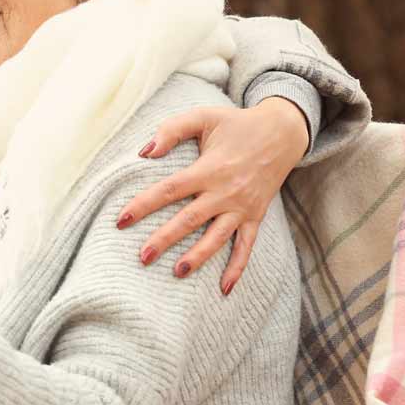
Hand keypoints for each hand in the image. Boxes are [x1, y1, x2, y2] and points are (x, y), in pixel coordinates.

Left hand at [119, 97, 308, 291]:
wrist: (283, 132)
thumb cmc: (237, 124)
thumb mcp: (204, 117)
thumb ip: (172, 130)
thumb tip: (144, 151)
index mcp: (209, 168)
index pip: (169, 190)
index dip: (144, 204)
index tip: (122, 220)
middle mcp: (225, 191)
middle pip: (189, 220)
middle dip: (164, 239)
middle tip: (143, 257)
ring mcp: (242, 206)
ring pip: (216, 237)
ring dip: (197, 257)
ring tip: (177, 273)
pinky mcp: (256, 216)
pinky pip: (247, 246)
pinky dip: (237, 267)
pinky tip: (224, 288)